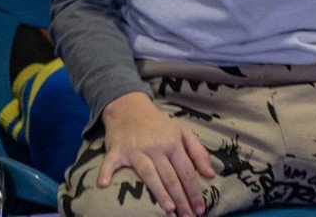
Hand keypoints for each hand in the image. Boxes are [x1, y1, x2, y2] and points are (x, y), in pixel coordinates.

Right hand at [100, 92, 215, 216]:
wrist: (130, 107)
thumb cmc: (158, 124)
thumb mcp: (182, 132)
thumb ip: (198, 152)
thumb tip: (211, 175)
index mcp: (173, 142)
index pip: (186, 171)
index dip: (194, 191)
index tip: (200, 209)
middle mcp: (156, 146)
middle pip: (170, 176)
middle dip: (181, 198)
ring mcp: (135, 149)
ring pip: (149, 174)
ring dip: (159, 192)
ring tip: (169, 208)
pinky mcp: (117, 150)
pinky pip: (110, 162)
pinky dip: (105, 172)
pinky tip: (103, 184)